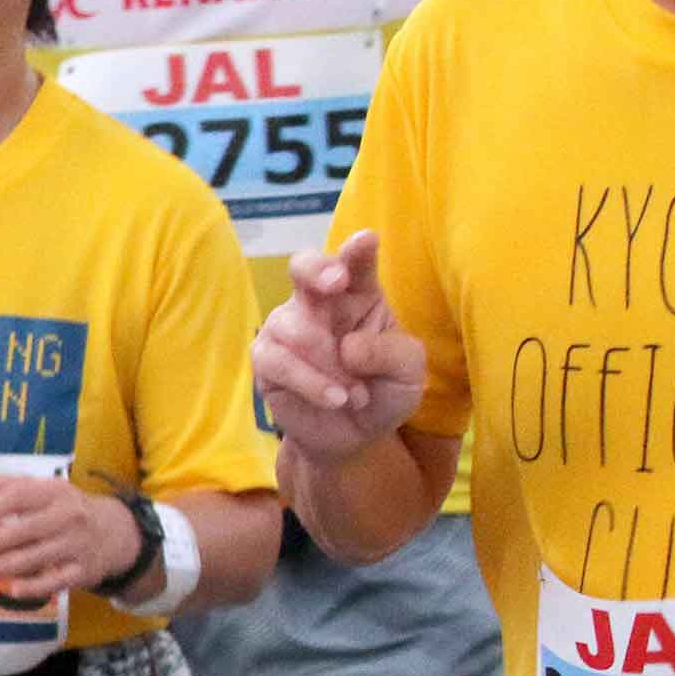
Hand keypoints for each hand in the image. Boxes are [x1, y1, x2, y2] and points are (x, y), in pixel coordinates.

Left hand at [0, 477, 141, 602]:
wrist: (114, 533)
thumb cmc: (64, 509)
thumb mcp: (41, 489)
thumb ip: (3, 486)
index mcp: (55, 492)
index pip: (19, 496)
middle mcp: (69, 517)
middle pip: (25, 530)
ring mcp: (77, 545)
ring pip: (36, 558)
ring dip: (4, 566)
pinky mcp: (84, 571)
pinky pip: (55, 583)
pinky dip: (33, 587)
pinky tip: (12, 588)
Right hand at [254, 230, 427, 459]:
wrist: (355, 435)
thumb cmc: (384, 390)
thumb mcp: (409, 373)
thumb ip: (393, 353)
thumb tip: (349, 347)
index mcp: (359, 293)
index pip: (356, 263)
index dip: (357, 251)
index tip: (367, 240)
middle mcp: (318, 302)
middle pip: (304, 267)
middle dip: (316, 270)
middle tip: (335, 283)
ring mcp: (287, 326)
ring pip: (296, 328)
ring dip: (331, 367)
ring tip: (356, 395)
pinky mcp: (265, 358)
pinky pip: (278, 361)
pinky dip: (311, 382)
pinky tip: (336, 399)